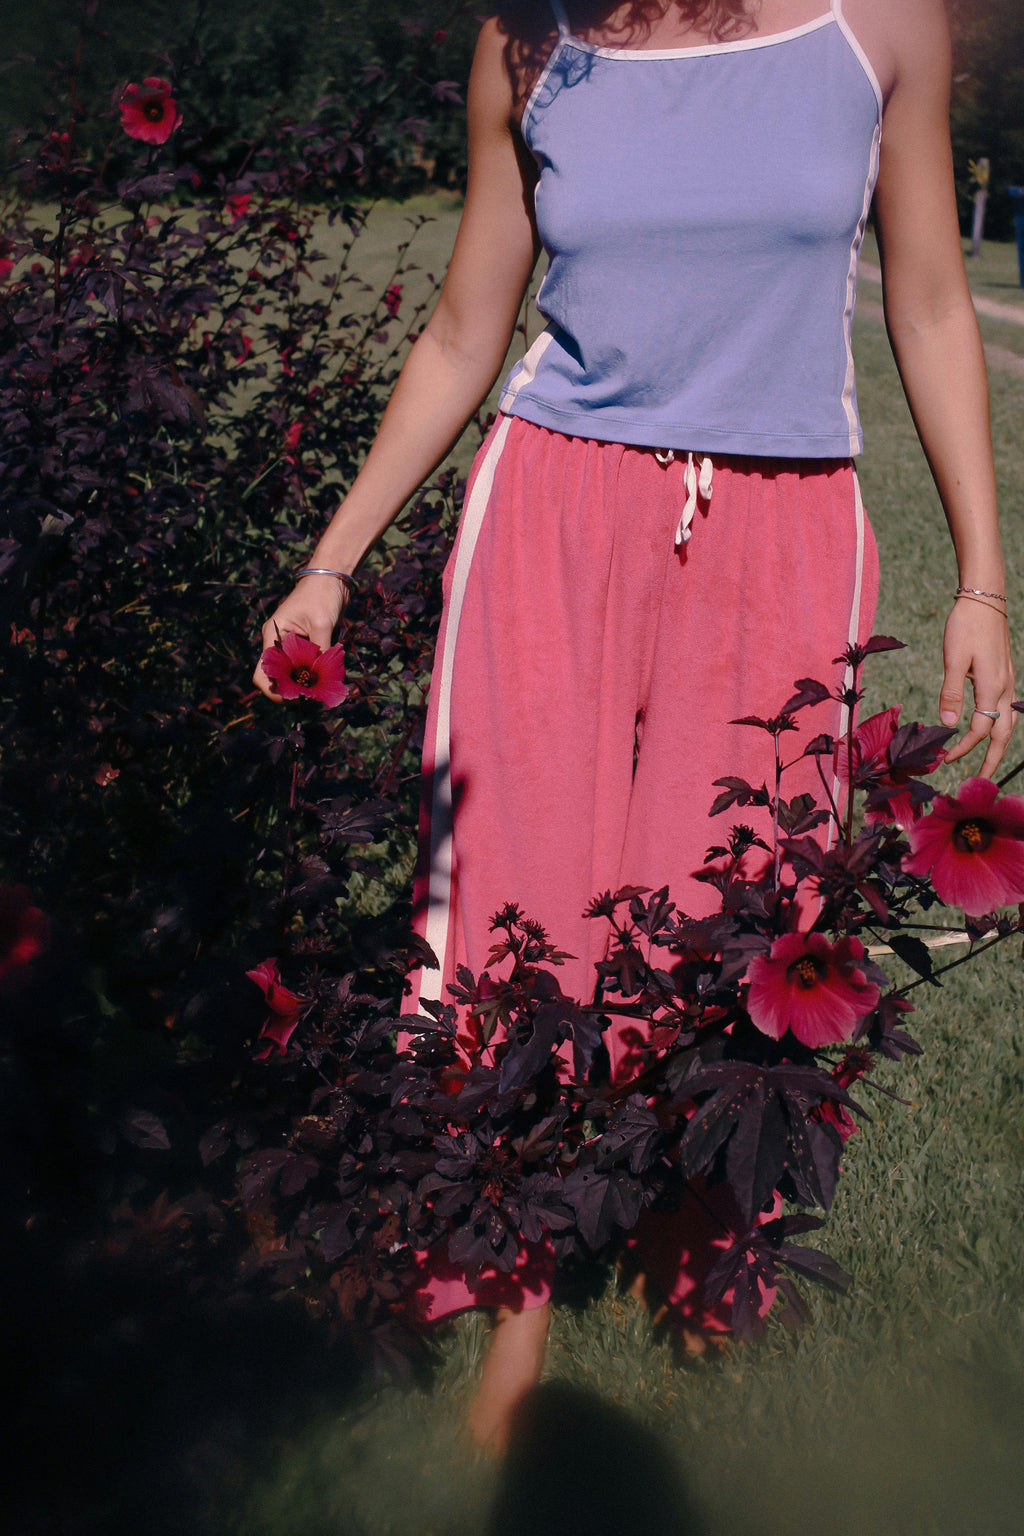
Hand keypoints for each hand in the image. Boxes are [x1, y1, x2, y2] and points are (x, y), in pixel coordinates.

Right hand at [253, 574, 348, 700]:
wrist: (332, 579)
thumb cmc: (321, 595)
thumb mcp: (321, 623)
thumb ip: (319, 650)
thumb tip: (322, 677)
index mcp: (273, 635)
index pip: (264, 672)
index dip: (274, 691)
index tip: (294, 699)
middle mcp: (279, 643)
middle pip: (277, 677)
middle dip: (292, 692)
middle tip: (312, 700)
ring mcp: (292, 646)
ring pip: (293, 675)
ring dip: (305, 686)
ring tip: (322, 693)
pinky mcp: (307, 647)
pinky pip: (307, 668)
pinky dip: (315, 677)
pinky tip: (328, 682)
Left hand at [939, 597, 1014, 776]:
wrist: (985, 600)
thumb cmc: (966, 626)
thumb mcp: (953, 658)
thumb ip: (951, 692)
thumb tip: (948, 723)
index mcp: (992, 687)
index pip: (980, 729)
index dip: (964, 747)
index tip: (947, 758)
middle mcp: (1004, 688)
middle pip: (1004, 734)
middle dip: (992, 759)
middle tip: (980, 781)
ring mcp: (1008, 682)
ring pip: (1009, 723)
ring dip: (999, 745)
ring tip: (987, 762)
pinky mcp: (1004, 676)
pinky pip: (1007, 710)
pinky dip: (1000, 726)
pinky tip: (990, 730)